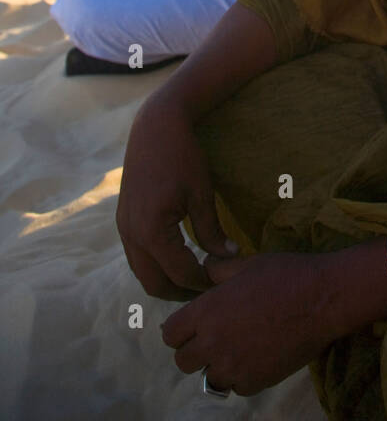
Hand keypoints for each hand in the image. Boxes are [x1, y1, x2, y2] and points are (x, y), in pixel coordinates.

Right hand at [117, 91, 237, 299]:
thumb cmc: (183, 156)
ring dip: (166, 281)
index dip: (203, 282)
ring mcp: (124, 228)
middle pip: (154, 283)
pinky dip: (155, 265)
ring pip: (142, 272)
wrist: (155, 127)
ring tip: (194, 279)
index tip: (223, 284)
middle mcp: (132, 235)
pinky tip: (177, 260)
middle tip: (207, 292)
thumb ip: (212, 231)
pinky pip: (137, 256)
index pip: (180, 273)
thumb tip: (230, 257)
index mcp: (152, 231)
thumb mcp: (202, 194)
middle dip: (181, 292)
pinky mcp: (123, 220)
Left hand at [161, 253, 343, 395]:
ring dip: (219, 366)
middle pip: (183, 361)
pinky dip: (243, 377)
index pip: (170, 333)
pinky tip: (258, 357)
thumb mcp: (248, 265)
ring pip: (209, 378)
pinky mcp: (255, 380)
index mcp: (207, 311)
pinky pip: (236, 387)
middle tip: (215, 339)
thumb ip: (219, 270)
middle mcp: (214, 341)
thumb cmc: (287, 275)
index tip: (194, 326)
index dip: (180, 330)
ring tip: (239, 349)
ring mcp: (234, 365)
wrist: (324, 299)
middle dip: (195, 351)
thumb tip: (204, 268)